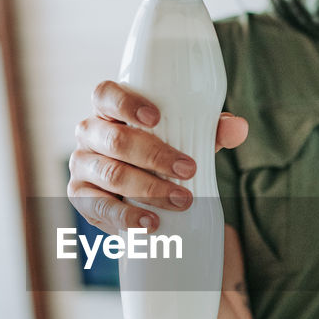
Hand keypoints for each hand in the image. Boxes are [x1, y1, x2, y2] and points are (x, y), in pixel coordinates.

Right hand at [68, 81, 247, 235]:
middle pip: (114, 139)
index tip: (156, 117)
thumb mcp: (184, 139)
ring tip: (181, 201)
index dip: (126, 103)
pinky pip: (99, 207)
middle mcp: (89, 134)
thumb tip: (238, 127)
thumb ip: (210, 130)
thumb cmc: (158, 155)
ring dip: (148, 189)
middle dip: (154, 155)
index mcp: (108, 110)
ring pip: (110, 174)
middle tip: (188, 170)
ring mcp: (81, 166)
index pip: (104, 94)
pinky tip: (150, 224)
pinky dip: (127, 217)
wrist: (138, 195)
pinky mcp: (80, 198)